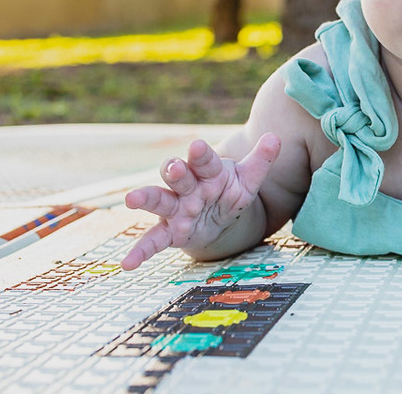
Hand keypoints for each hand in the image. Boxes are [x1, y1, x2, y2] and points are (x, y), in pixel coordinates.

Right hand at [119, 133, 280, 270]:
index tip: (198, 147)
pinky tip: (128, 263)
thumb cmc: (229, 190)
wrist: (218, 217)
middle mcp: (188, 187)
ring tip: (131, 198)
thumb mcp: (248, 180)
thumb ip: (260, 161)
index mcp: (208, 171)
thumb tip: (274, 137)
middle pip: (178, 176)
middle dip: (175, 171)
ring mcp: (176, 209)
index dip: (201, 155)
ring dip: (146, 198)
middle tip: (174, 167)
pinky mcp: (170, 232)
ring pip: (159, 201)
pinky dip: (140, 251)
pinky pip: (153, 241)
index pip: (205, 161)